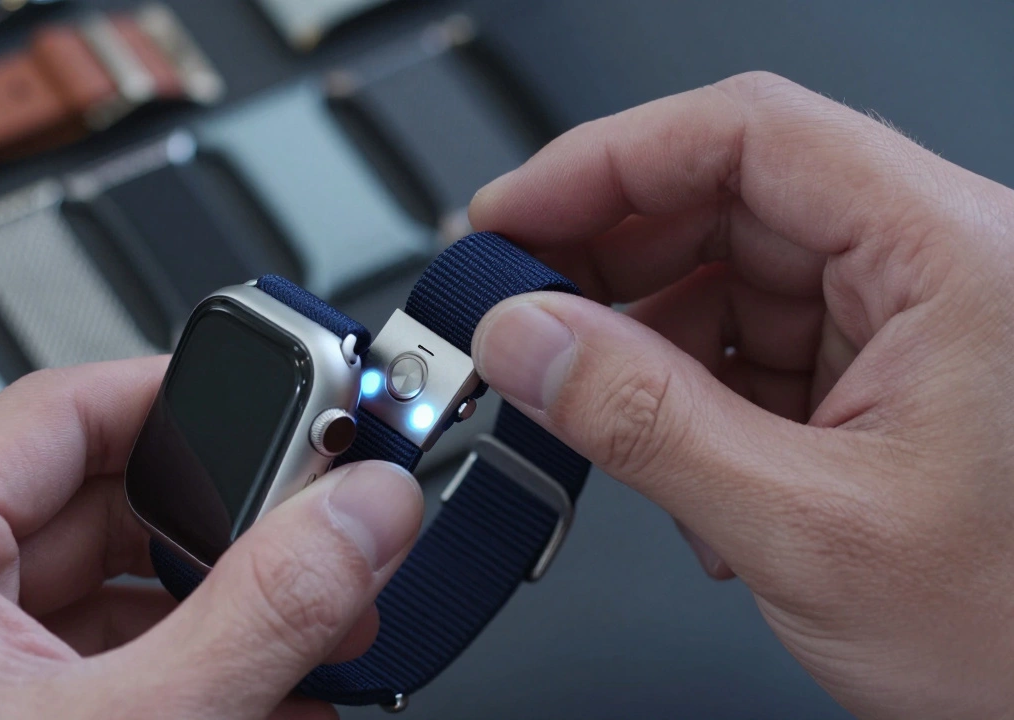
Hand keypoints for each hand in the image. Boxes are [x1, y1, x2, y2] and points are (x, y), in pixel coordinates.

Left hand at [0, 359, 422, 719]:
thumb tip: (362, 510)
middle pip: (109, 502)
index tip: (290, 413)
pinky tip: (283, 706)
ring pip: (124, 589)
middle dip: (237, 525)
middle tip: (328, 536)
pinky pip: (116, 662)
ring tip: (325, 630)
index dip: (189, 397)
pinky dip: (203, 673)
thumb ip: (269, 607)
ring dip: (234, 608)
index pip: (65, 408)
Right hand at [468, 72, 1013, 718]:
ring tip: (605, 423)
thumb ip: (646, 422)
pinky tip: (684, 471)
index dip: (607, 162)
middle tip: (517, 315)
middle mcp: (937, 268)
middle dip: (608, 264)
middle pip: (729, 203)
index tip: (513, 214)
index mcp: (954, 258)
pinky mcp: (884, 378)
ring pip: (730, 281)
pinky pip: (754, 349)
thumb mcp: (806, 527)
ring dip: (648, 352)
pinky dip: (692, 402)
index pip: (750, 138)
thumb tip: (525, 338)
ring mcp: (910, 324)